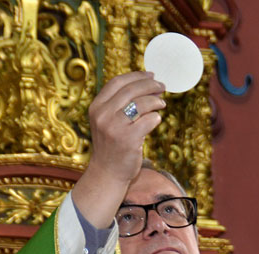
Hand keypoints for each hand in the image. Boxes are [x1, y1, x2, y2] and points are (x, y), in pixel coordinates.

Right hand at [72, 72, 165, 227]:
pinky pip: (148, 121)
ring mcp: (114, 127)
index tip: (150, 75)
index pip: (117, 82)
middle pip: (131, 90)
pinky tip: (157, 119)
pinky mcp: (128, 139)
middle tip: (162, 86)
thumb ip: (121, 105)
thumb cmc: (112, 146)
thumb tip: (148, 87)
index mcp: (96, 107)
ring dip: (155, 101)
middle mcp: (103, 115)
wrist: (107, 173)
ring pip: (141, 104)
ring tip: (162, 103)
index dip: (136, 76)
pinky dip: (155, 118)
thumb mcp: (108, 121)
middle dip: (150, 85)